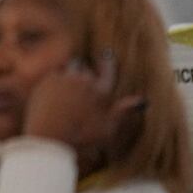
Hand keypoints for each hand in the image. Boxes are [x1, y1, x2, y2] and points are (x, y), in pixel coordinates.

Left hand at [21, 51, 145, 172]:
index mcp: (101, 91)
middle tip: (83, 82)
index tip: (106, 54)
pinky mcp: (48, 79)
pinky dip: (57, 76)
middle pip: (86, 68)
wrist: (51, 137)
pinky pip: (56, 71)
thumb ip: (123, 112)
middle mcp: (85, 80)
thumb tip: (143, 100)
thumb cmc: (82, 137)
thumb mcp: (108, 129)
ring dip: (72, 70)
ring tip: (70, 82)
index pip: (108, 70)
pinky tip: (56, 87)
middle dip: (86, 73)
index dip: (107, 63)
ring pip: (72, 65)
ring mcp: (66, 78)